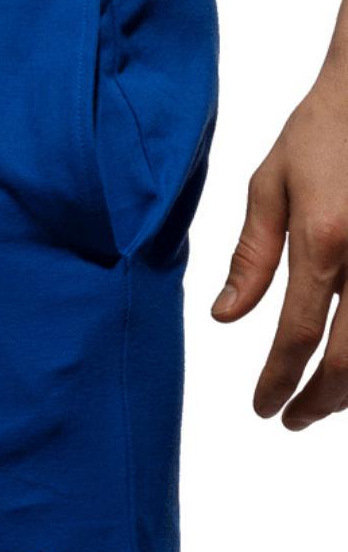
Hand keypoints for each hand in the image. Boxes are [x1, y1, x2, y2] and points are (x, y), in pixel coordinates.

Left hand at [212, 67, 347, 429]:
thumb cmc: (324, 129)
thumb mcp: (272, 185)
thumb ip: (251, 256)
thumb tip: (226, 317)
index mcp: (324, 243)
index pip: (296, 336)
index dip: (278, 382)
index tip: (263, 408)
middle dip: (319, 402)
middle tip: (292, 421)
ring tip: (324, 404)